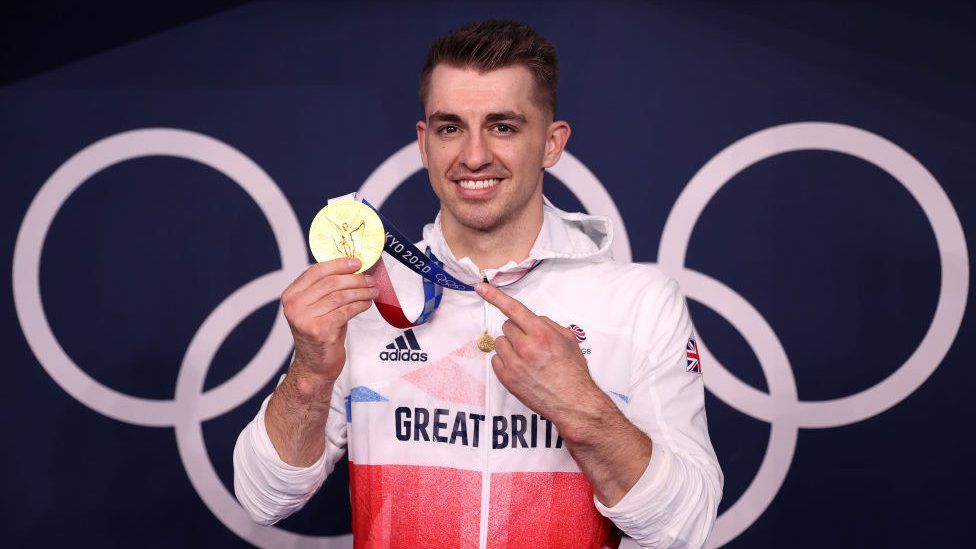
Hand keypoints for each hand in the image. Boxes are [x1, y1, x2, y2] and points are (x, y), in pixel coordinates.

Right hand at [281, 257, 377, 381]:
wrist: (314, 365)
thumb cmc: (320, 332)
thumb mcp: (318, 307)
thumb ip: (327, 288)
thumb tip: (353, 267)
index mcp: (291, 296)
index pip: (316, 271)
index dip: (339, 264)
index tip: (357, 262)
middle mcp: (294, 306)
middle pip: (331, 282)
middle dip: (355, 278)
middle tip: (370, 278)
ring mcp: (306, 319)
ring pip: (340, 296)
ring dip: (361, 291)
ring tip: (373, 290)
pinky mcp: (320, 331)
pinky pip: (346, 311)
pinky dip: (360, 305)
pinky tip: (367, 304)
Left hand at [475, 282, 604, 438]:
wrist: (573, 402)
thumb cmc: (573, 372)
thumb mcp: (568, 340)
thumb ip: (547, 324)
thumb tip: (531, 319)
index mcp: (541, 333)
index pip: (513, 308)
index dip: (494, 296)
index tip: (480, 287)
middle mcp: (526, 347)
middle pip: (507, 327)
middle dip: (517, 331)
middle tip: (531, 343)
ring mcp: (514, 364)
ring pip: (500, 343)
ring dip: (510, 347)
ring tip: (527, 358)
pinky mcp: (507, 379)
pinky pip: (496, 361)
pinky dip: (505, 362)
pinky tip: (521, 368)